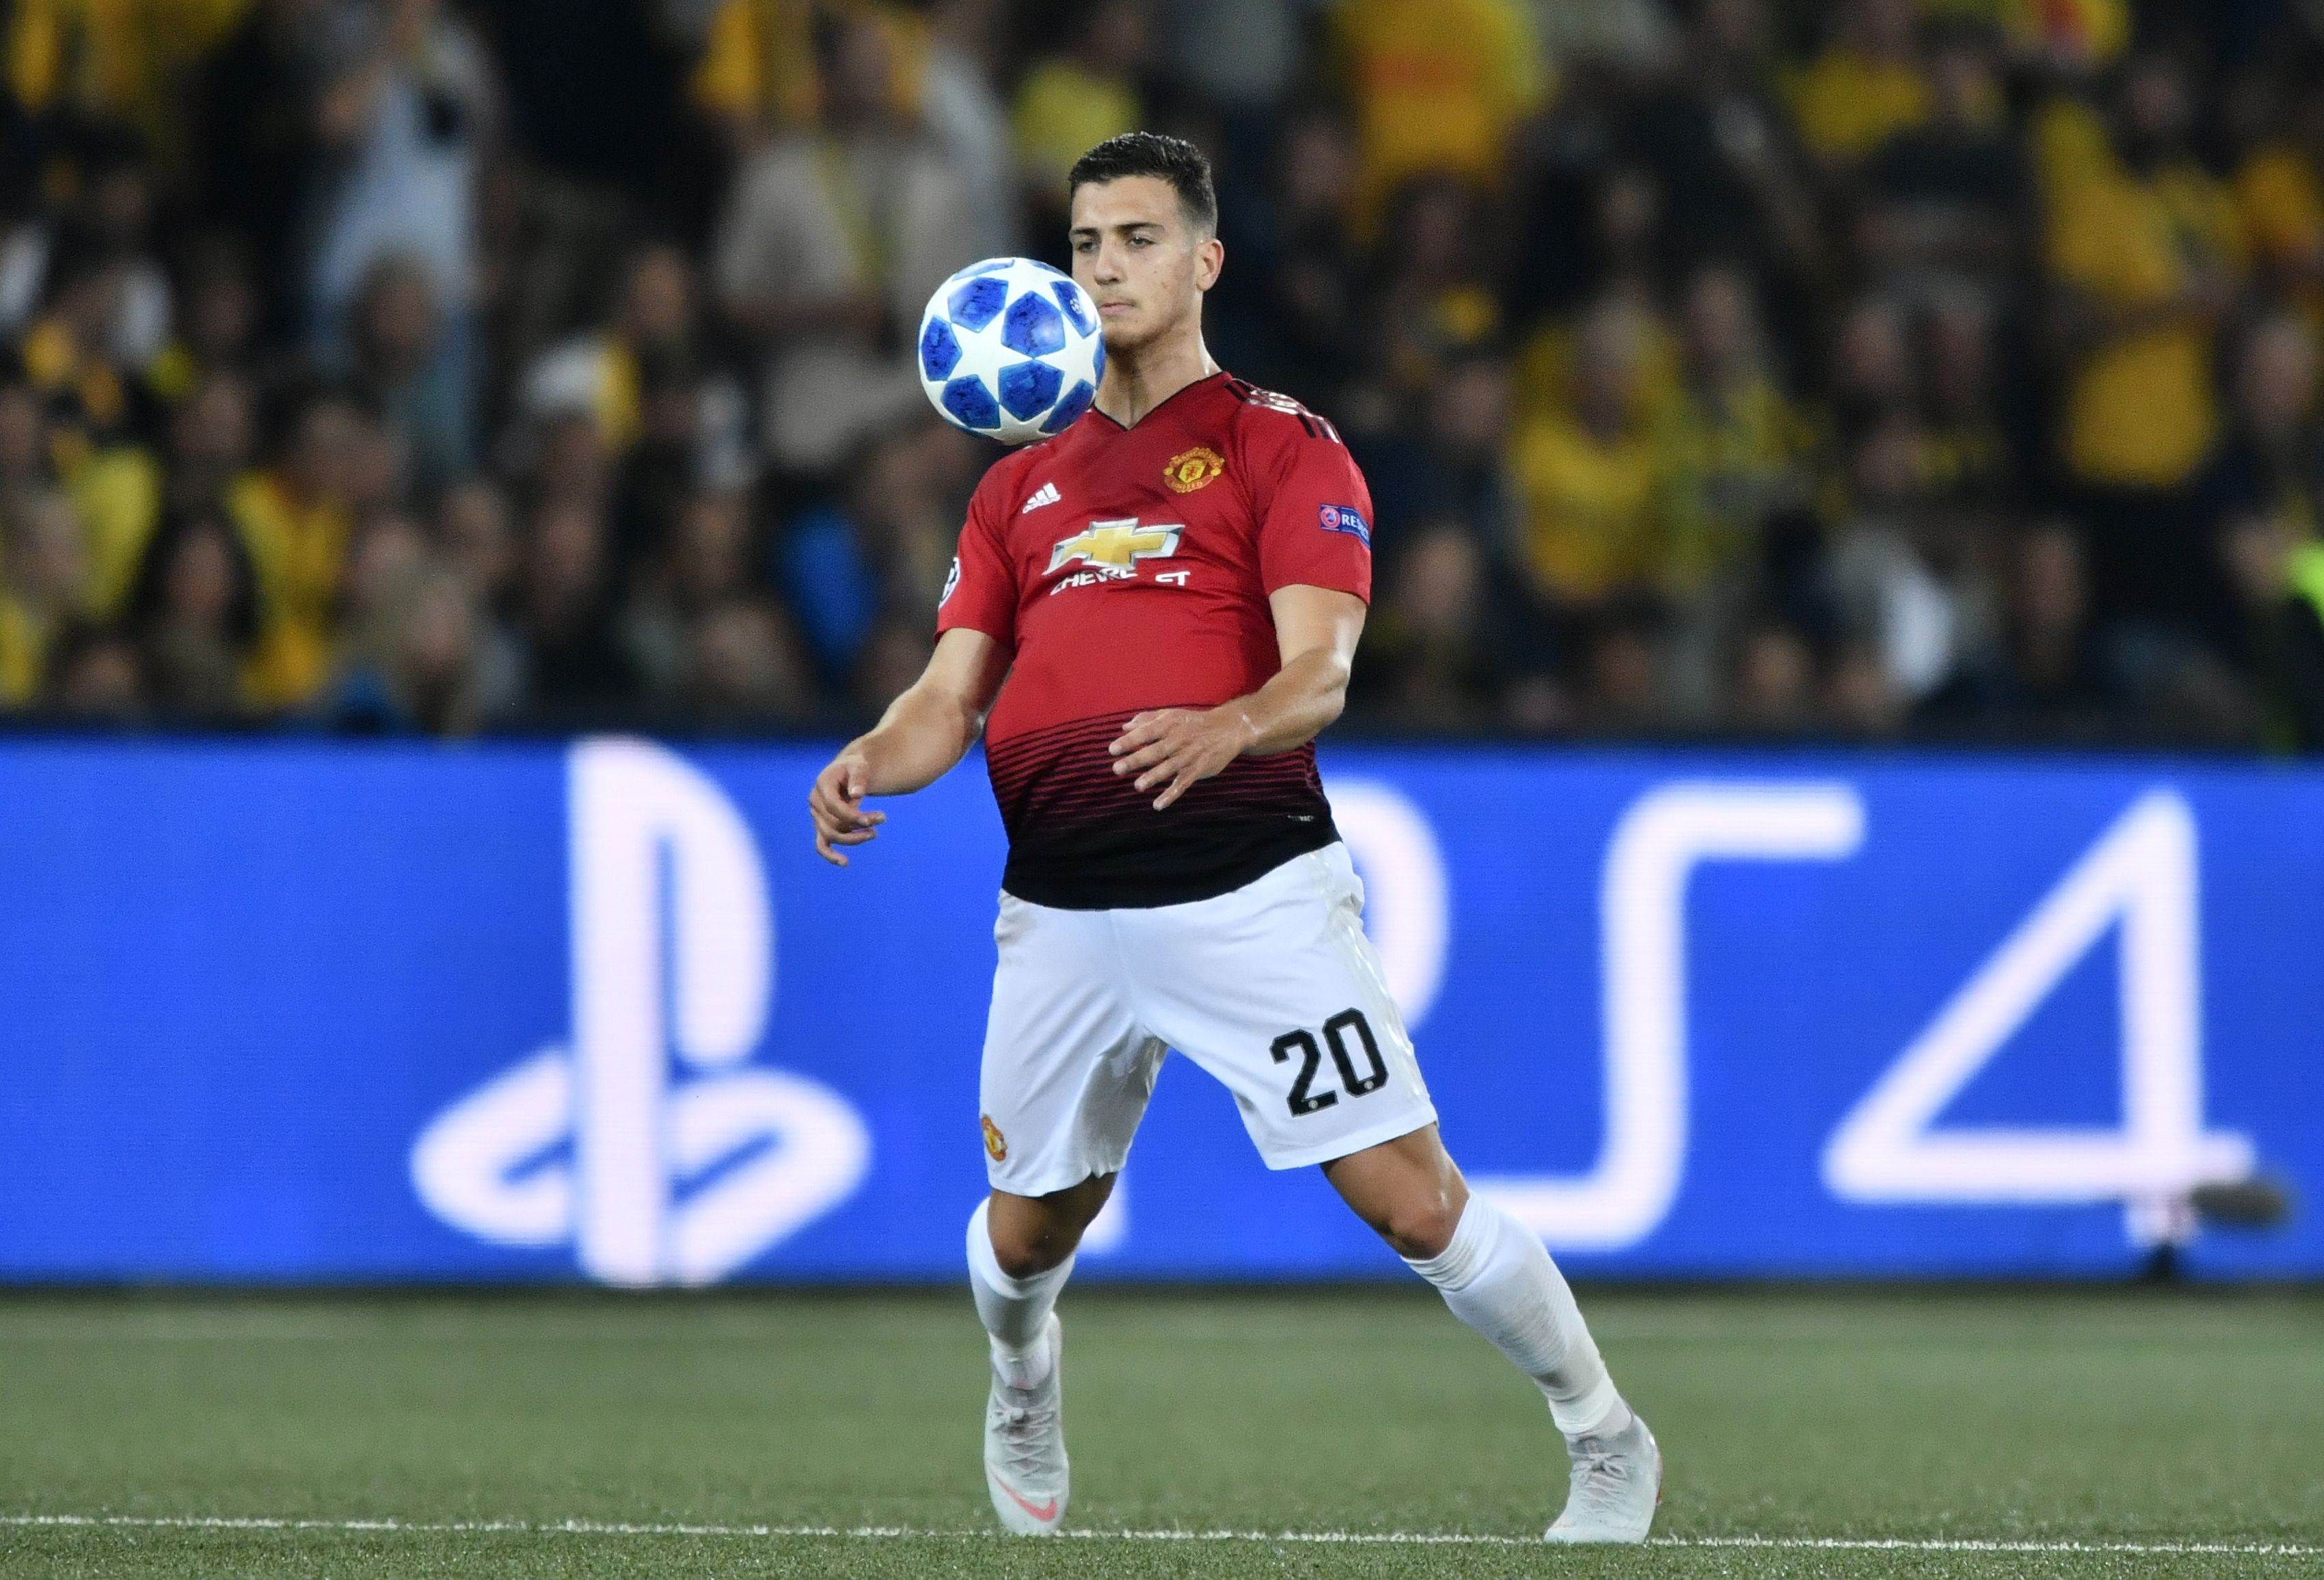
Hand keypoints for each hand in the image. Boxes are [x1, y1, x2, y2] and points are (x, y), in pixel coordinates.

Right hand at [808, 750, 885, 865]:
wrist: (848, 772)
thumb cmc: (855, 768)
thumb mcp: (859, 767)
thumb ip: (858, 778)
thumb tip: (857, 794)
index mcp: (822, 785)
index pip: (833, 806)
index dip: (852, 815)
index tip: (873, 818)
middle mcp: (815, 802)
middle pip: (833, 823)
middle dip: (858, 825)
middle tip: (882, 818)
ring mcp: (816, 816)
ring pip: (831, 835)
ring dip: (853, 838)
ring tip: (874, 833)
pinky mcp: (822, 826)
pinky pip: (822, 845)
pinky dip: (831, 855)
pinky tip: (845, 863)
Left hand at [1108, 705, 1256, 810]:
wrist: (1228, 729)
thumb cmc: (1193, 722)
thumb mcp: (1171, 714)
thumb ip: (1146, 720)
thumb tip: (1123, 727)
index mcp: (1169, 724)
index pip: (1146, 732)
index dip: (1129, 741)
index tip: (1112, 750)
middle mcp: (1178, 740)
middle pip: (1155, 751)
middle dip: (1136, 760)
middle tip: (1117, 769)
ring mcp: (1189, 756)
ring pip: (1169, 767)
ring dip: (1153, 777)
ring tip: (1137, 786)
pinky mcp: (1198, 770)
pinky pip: (1183, 783)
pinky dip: (1171, 795)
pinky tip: (1158, 805)